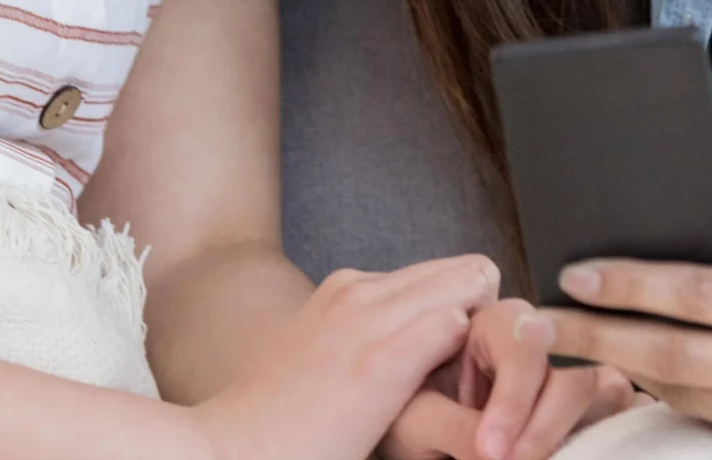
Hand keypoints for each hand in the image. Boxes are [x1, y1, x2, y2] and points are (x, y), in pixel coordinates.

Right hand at [194, 255, 502, 459]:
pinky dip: (472, 362)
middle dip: (485, 317)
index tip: (458, 367)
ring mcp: (369, 318)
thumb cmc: (280, 428)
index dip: (463, 315)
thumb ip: (365, 340)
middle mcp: (359, 289)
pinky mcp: (381, 358)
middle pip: (467, 270)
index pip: (442, 274)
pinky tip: (458, 404)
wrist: (226, 452)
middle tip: (475, 379)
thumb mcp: (325, 361)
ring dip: (484, 336)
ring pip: (473, 284)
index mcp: (346, 289)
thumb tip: (411, 353)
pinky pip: (458, 324)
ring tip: (470, 392)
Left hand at [381, 297, 638, 459]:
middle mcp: (538, 345)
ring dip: (573, 433)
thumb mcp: (413, 421)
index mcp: (491, 325)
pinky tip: (580, 450)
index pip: (523, 345)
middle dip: (543, 427)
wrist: (402, 437)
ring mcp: (566, 377)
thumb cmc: (406, 417)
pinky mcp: (584, 411)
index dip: (513, 400)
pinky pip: (613, 413)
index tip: (490, 451)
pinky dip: (602, 435)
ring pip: (602, 391)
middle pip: (570, 371)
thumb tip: (496, 453)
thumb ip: (449, 425)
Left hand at [539, 250, 711, 459]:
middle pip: (676, 358)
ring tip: (579, 343)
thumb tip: (661, 280)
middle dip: (599, 339)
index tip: (574, 276)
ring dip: (627, 371)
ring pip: (690, 398)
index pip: (696, 298)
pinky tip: (643, 374)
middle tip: (540, 321)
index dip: (628, 288)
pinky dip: (680, 398)